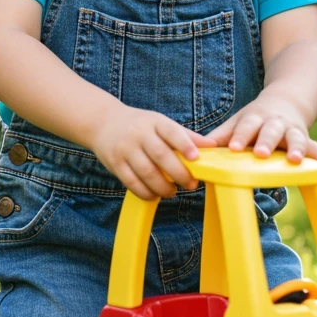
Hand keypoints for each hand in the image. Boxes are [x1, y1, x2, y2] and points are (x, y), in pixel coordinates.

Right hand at [91, 104, 210, 200]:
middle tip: (191, 184)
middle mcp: (139, 134)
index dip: (185, 145)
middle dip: (179, 173)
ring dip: (163, 187)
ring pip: (146, 172)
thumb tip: (212, 146)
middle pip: (161, 156)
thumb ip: (185, 135)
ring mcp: (126, 149)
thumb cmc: (140, 125)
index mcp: (155, 122)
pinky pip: (131, 182)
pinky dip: (145, 192)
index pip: (172, 131)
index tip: (196, 158)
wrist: (104, 123)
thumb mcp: (161, 123)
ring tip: (172, 192)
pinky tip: (155, 195)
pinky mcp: (115, 164)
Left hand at [197, 95, 316, 173]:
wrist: (287, 99)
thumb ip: (221, 135)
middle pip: (271, 131)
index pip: (246, 126)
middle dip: (266, 142)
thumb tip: (200, 149)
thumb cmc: (256, 118)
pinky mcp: (307, 140)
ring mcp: (293, 130)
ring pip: (295, 138)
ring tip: (294, 160)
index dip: (240, 136)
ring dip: (296, 148)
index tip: (233, 148)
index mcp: (256, 118)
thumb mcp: (238, 121)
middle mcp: (276, 123)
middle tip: (260, 154)